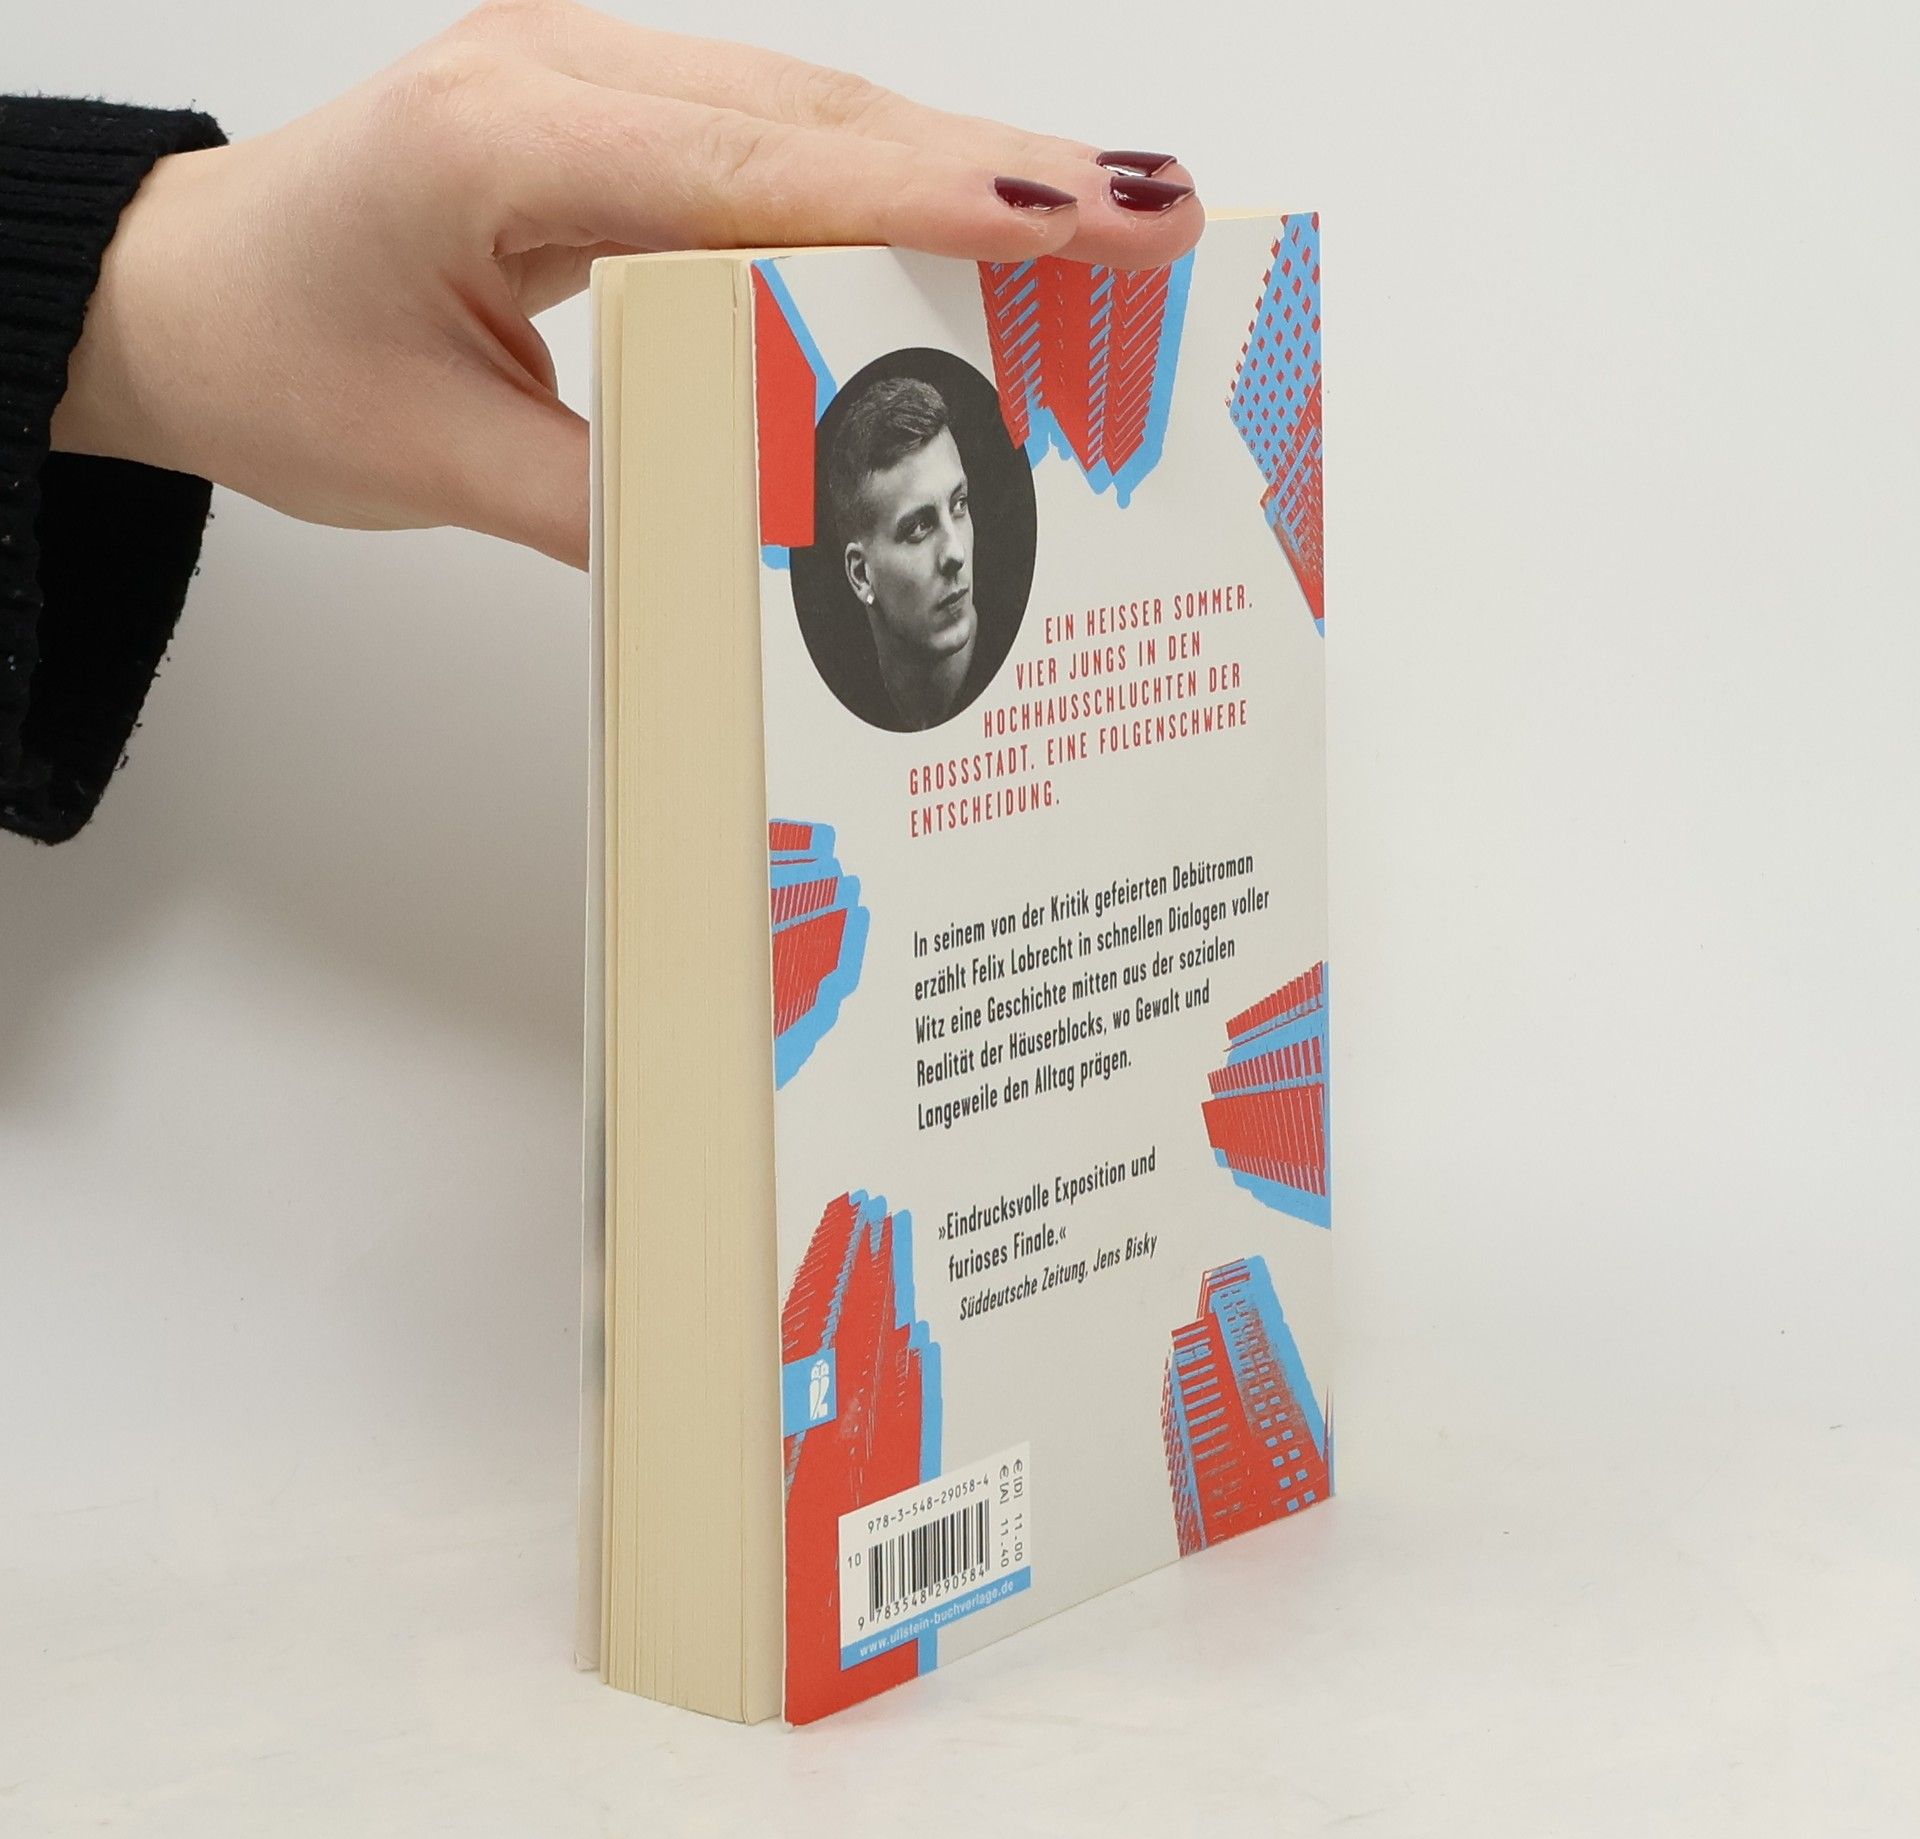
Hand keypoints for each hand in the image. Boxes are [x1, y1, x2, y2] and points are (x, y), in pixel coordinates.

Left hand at [49, 1, 1203, 568]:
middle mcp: (560, 78)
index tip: (1076, 218)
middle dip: (1001, 169)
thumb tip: (779, 550)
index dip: (930, 196)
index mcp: (499, 142)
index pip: (757, 170)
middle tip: (1159, 212)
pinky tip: (979, 226)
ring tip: (1109, 226)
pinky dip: (890, 190)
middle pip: (824, 116)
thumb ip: (610, 501)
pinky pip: (784, 144)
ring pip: (821, 116)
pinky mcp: (620, 123)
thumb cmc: (272, 357)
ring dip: (964, 174)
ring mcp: (595, 85)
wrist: (179, 298)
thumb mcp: (430, 465)